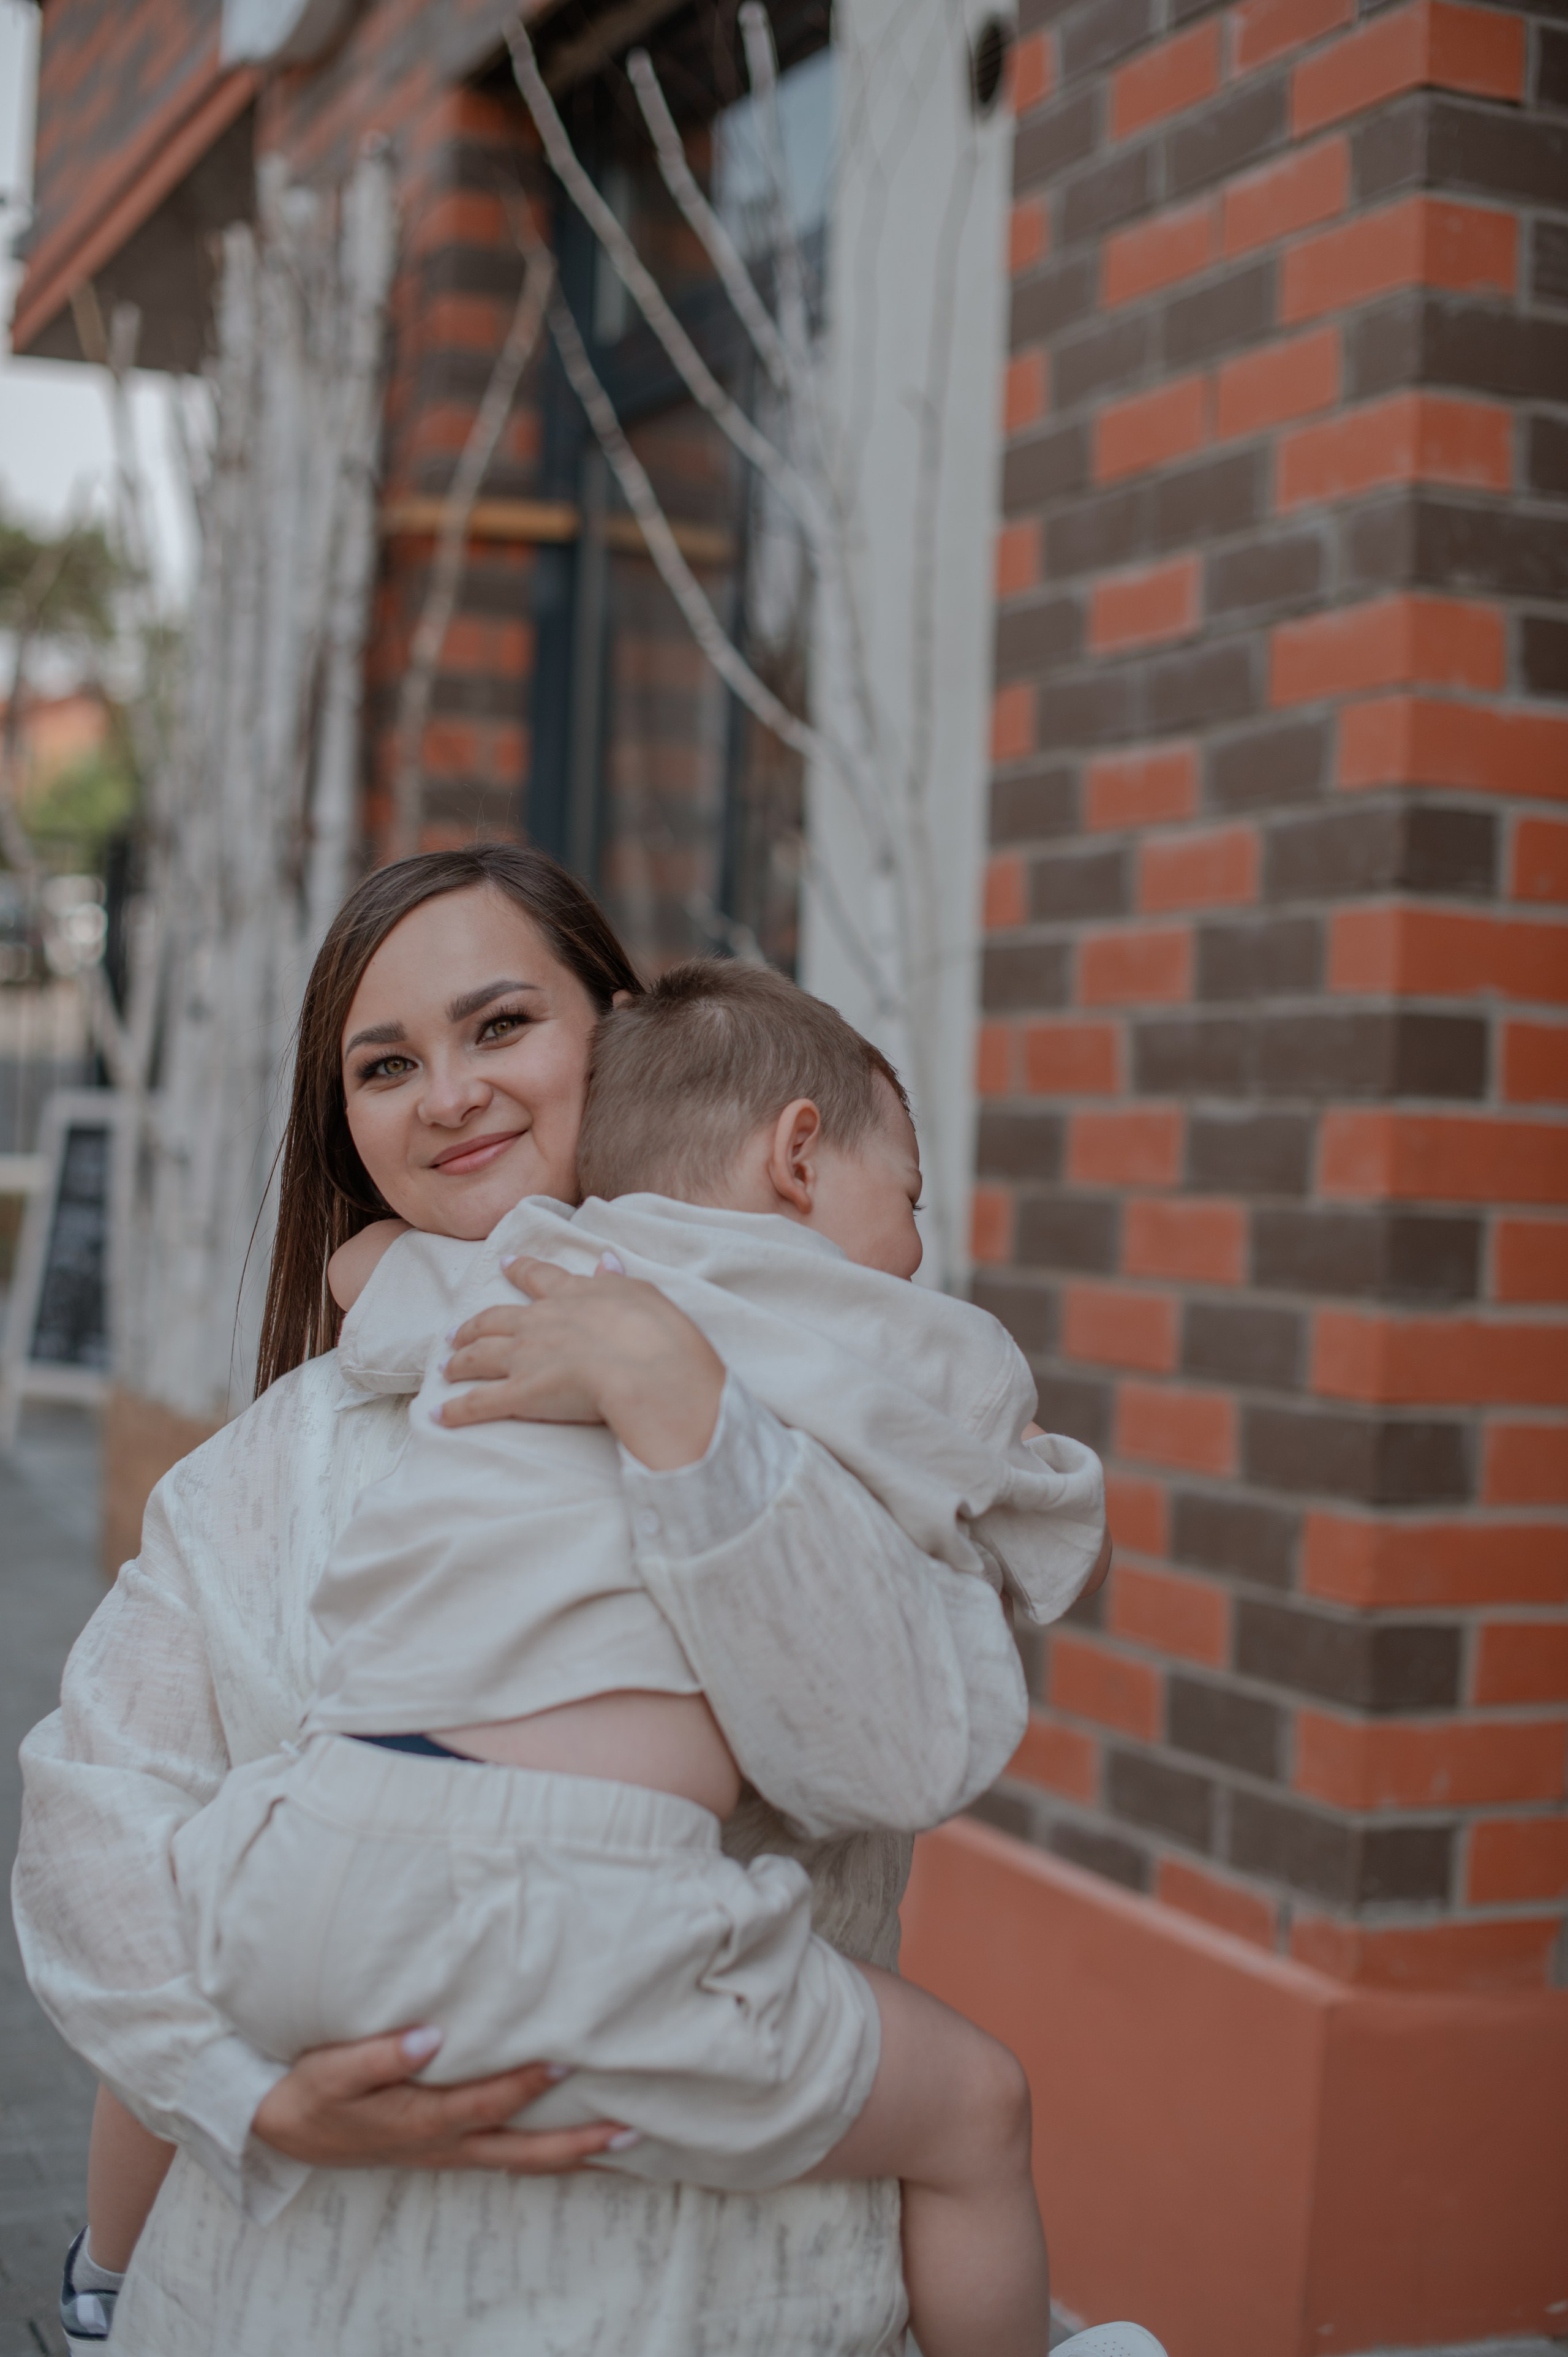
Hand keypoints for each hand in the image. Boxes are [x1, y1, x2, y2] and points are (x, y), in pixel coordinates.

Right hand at [251, 2026, 624, 2174]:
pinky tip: (571, 2145)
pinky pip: (505, 2158)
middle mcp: (442, 2145)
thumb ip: (379, 2055)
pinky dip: (544, 2157)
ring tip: (623, 2141)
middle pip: (521, 2152)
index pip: (485, 2103)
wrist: (285, 2130)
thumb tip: (430, 2037)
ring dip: (571, 2154)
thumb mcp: (332, 2069)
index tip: (567, 2060)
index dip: (527, 2084)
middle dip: (577, 2144)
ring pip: (520, 2162)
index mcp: (419, 2122)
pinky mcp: (446, 2150)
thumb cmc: (313, 2092)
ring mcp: (447, 2154)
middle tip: (631, 2129)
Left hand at [439, 1257, 725, 1470]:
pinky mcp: (520, 1394)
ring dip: (459, 1361)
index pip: (539, 1277)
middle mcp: (540, 1321)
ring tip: (446, 1368)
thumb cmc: (657, 1333)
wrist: (650, 1370)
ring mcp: (526, 1357)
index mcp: (572, 1294)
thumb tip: (604, 1261)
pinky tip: (439, 1415)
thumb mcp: (643, 1293)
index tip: (504, 1262)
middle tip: (459, 1332)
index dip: (519, 1269)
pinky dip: (456, 1410)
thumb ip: (616, 1280)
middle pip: (495, 1318)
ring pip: (479, 1355)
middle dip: (474, 1325)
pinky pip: (478, 1403)